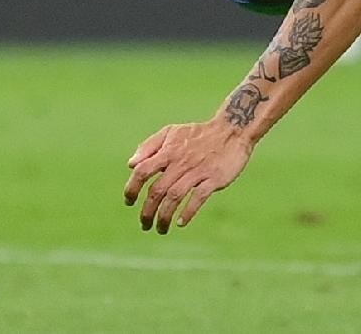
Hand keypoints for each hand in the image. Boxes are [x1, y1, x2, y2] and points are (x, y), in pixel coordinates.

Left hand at [123, 118, 253, 233]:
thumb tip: (131, 164)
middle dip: (147, 211)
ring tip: (160, 229)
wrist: (231, 130)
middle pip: (157, 190)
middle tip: (144, 224)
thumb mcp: (171, 132)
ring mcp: (197, 171)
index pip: (142, 170)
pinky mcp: (214, 179)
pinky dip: (188, 211)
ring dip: (164, 216)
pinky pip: (198, 197)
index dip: (132, 187)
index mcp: (168, 151)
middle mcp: (180, 162)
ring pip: (175, 197)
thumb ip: (149, 147)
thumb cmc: (197, 134)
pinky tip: (181, 223)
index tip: (128, 202)